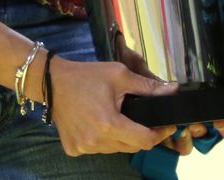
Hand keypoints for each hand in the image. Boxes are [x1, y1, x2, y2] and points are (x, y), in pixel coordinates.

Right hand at [47, 57, 177, 155]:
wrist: (51, 82)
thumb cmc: (85, 76)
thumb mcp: (118, 74)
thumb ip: (147, 86)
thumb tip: (172, 90)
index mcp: (109, 124)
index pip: (145, 140)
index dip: (159, 134)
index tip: (166, 125)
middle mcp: (96, 141)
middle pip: (132, 147)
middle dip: (141, 134)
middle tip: (142, 119)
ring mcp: (83, 147)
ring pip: (115, 149)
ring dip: (121, 138)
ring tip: (116, 118)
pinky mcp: (73, 149)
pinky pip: (97, 149)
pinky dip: (103, 140)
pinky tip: (98, 124)